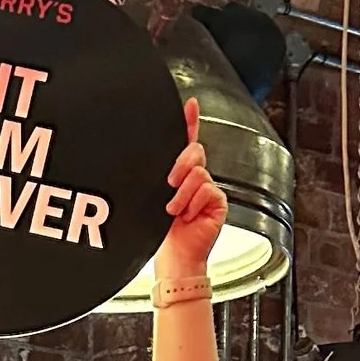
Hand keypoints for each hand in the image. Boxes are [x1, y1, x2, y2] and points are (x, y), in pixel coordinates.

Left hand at [153, 98, 225, 301]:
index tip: (189, 104)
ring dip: (182, 193)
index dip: (189, 120)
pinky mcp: (218, 200)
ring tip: (174, 210)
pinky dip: (193, 204)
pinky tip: (188, 216)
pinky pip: (207, 190)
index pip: (185, 140)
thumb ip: (153, 176)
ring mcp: (207, 188)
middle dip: (181, 164)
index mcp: (178, 172)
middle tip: (169, 182)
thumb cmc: (159, 230)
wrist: (174, 256)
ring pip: (198, 173)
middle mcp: (194, 177)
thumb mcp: (151, 196)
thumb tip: (142, 156)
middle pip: (194, 152)